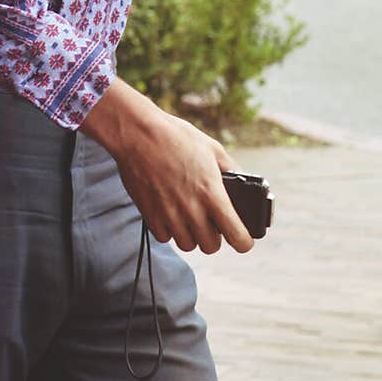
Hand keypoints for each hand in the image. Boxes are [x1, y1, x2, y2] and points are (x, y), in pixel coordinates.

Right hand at [81, 76, 255, 254]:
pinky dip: (170, 230)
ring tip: (189, 217)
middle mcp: (192, 209)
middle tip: (211, 221)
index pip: (236, 236)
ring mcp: (170, 214)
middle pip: (211, 247)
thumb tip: (242, 180)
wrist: (138, 134)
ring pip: (188, 245)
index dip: (243, 242)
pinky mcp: (150, 215)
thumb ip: (230, 167)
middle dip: (215, 236)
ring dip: (192, 235)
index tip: (242, 238)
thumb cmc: (176, 136)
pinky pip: (165, 237)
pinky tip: (171, 213)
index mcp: (212, 192)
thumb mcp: (211, 147)